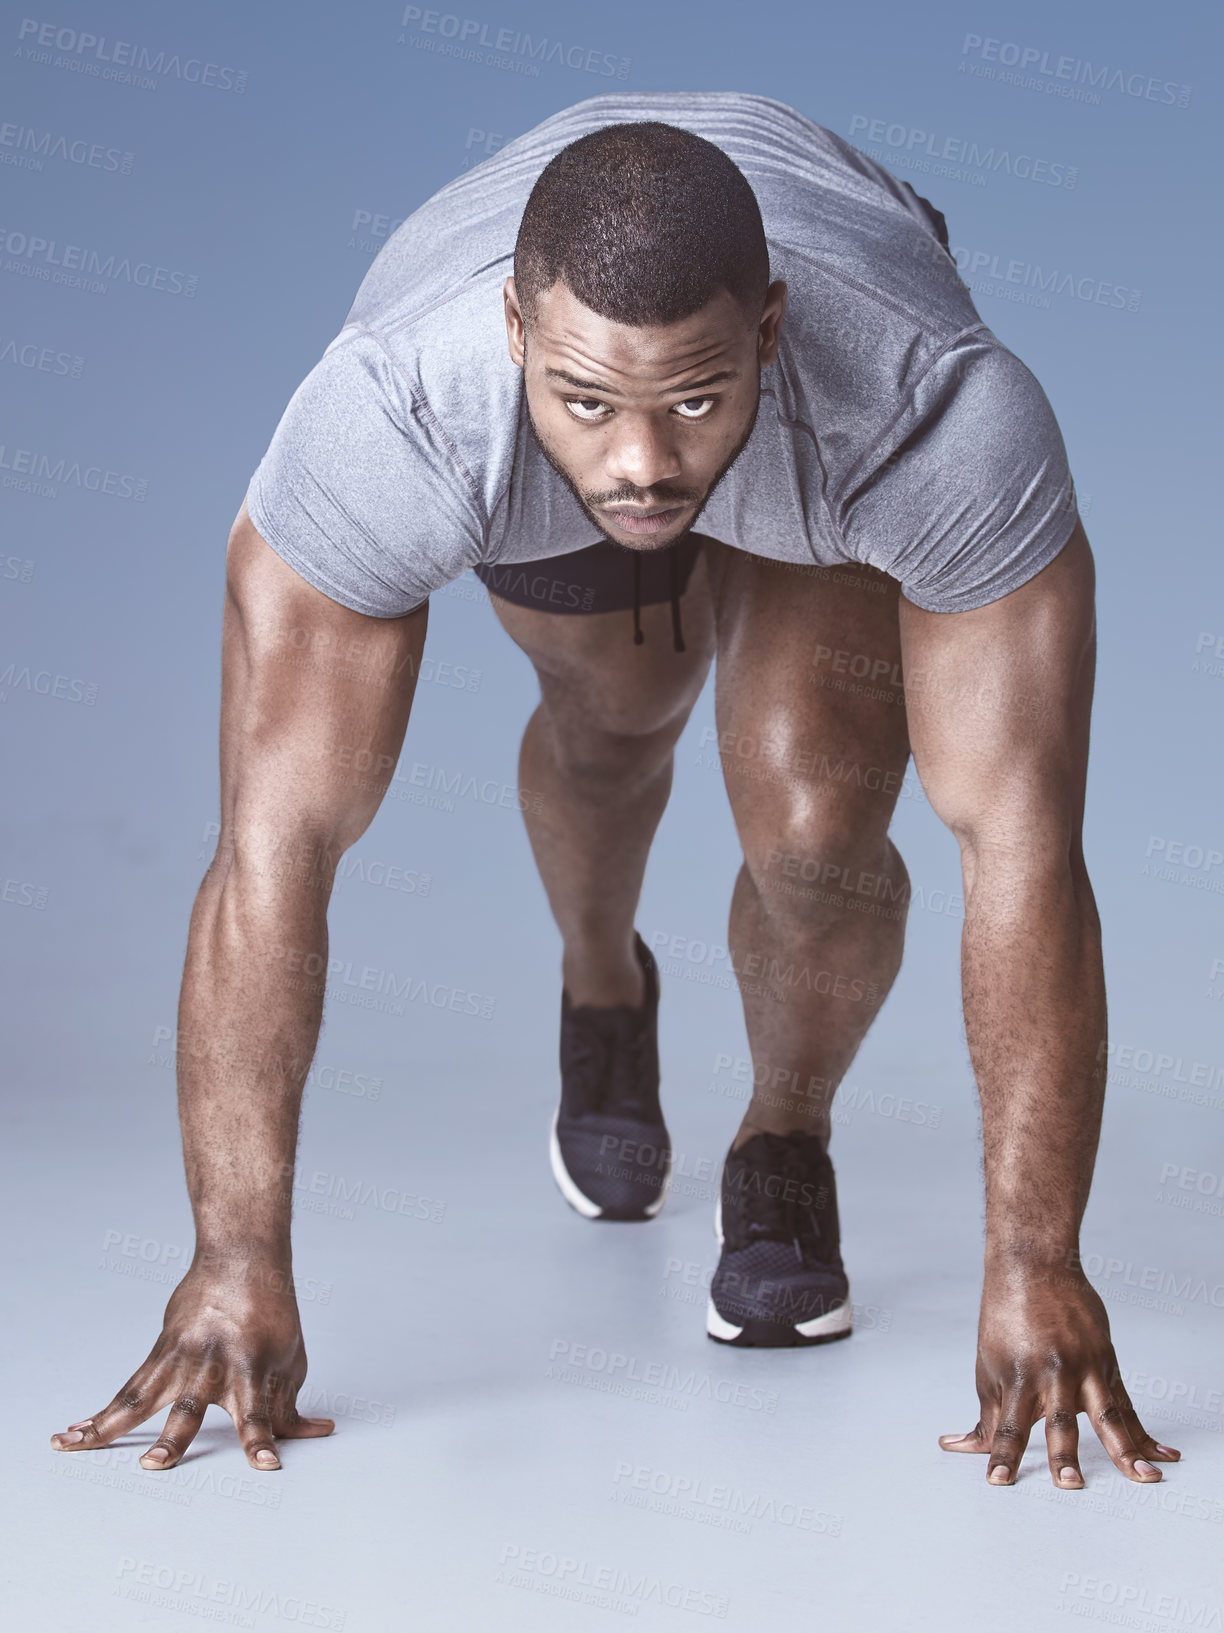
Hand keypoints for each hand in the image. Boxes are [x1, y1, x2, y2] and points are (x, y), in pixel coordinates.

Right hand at [49, 1262, 334, 1470]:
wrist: (241, 1258)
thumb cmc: (272, 1312)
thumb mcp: (291, 1357)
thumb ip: (290, 1405)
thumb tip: (314, 1434)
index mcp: (252, 1367)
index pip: (260, 1413)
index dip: (262, 1441)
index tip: (267, 1465)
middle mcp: (213, 1364)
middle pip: (190, 1406)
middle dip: (173, 1438)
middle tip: (156, 1463)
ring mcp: (181, 1358)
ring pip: (141, 1398)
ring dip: (107, 1426)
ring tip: (74, 1445)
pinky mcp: (160, 1352)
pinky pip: (128, 1389)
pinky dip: (101, 1414)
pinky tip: (73, 1434)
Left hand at [939, 1263, 1180, 1486]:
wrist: (1034, 1267)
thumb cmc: (1006, 1318)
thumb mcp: (990, 1365)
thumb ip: (988, 1414)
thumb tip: (964, 1448)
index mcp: (1018, 1377)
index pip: (1008, 1425)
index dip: (1002, 1455)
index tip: (998, 1481)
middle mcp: (1052, 1373)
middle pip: (1058, 1421)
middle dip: (1064, 1455)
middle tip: (1070, 1484)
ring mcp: (1083, 1367)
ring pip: (1106, 1414)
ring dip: (1125, 1450)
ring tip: (1141, 1477)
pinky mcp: (1105, 1362)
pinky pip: (1128, 1405)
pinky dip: (1144, 1433)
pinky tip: (1162, 1455)